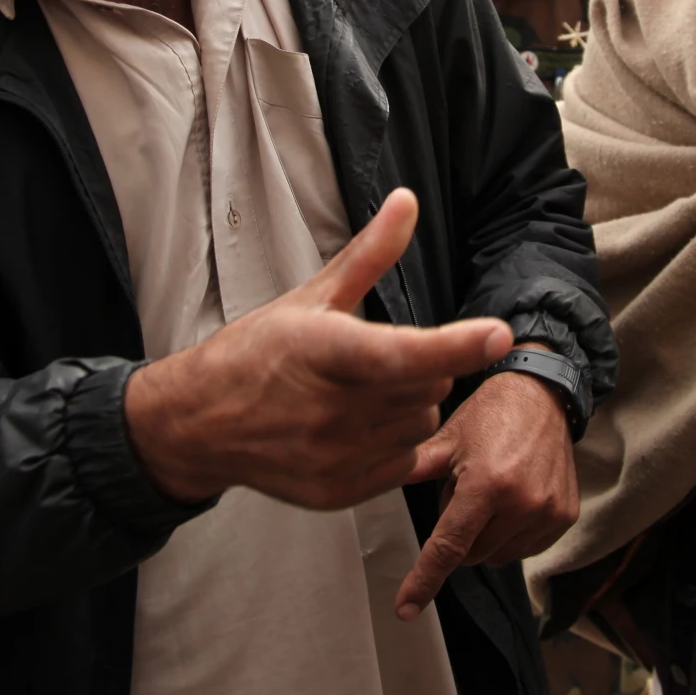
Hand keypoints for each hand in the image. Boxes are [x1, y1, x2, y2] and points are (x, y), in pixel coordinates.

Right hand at [125, 189, 512, 509]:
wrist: (198, 424)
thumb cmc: (254, 354)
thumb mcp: (310, 297)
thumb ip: (369, 254)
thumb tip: (406, 202)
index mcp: (322, 351)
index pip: (401, 353)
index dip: (454, 345)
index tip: (497, 334)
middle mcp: (329, 410)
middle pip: (428, 386)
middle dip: (422, 367)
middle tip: (377, 358)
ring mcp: (334, 457)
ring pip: (423, 425)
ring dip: (411, 405)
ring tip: (363, 393)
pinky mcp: (338, 492)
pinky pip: (406, 465)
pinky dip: (397, 443)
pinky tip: (360, 426)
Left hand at [394, 367, 578, 619]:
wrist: (541, 393)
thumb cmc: (489, 414)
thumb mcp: (446, 439)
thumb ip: (412, 470)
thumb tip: (365, 481)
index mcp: (487, 484)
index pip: (449, 547)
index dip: (424, 581)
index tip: (406, 609)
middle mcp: (522, 503)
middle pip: (473, 555)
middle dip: (460, 533)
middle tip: (463, 490)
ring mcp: (548, 512)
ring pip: (500, 556)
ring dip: (486, 536)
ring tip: (489, 490)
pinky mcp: (566, 515)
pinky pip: (527, 548)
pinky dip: (512, 534)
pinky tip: (512, 498)